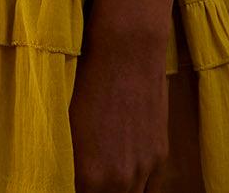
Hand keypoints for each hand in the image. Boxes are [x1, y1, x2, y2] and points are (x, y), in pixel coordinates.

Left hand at [68, 20, 168, 192]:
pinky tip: (126, 179)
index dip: (77, 190)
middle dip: (96, 191)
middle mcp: (118, 179)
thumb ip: (71, 161)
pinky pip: (150, 188)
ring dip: (117, 191)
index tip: (75, 183)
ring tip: (106, 180)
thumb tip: (69, 174)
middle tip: (89, 181)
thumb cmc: (88, 80)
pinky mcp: (159, 155)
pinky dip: (137, 186)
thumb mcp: (68, 125)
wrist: (127, 51)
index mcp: (89, 175)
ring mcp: (143, 169)